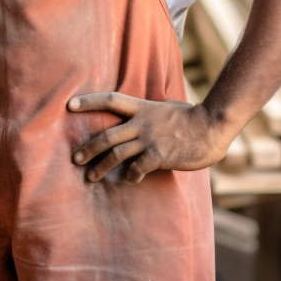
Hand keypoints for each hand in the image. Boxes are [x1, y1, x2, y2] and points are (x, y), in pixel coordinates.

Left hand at [67, 92, 229, 182]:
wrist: (211, 126)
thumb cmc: (191, 117)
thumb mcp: (166, 107)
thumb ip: (151, 111)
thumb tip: (144, 112)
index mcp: (142, 107)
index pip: (109, 99)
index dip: (88, 101)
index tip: (69, 105)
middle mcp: (141, 123)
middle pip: (107, 135)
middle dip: (88, 148)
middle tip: (75, 158)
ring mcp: (149, 139)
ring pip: (117, 154)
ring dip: (101, 167)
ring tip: (90, 177)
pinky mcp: (159, 156)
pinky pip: (138, 168)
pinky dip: (131, 176)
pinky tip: (129, 180)